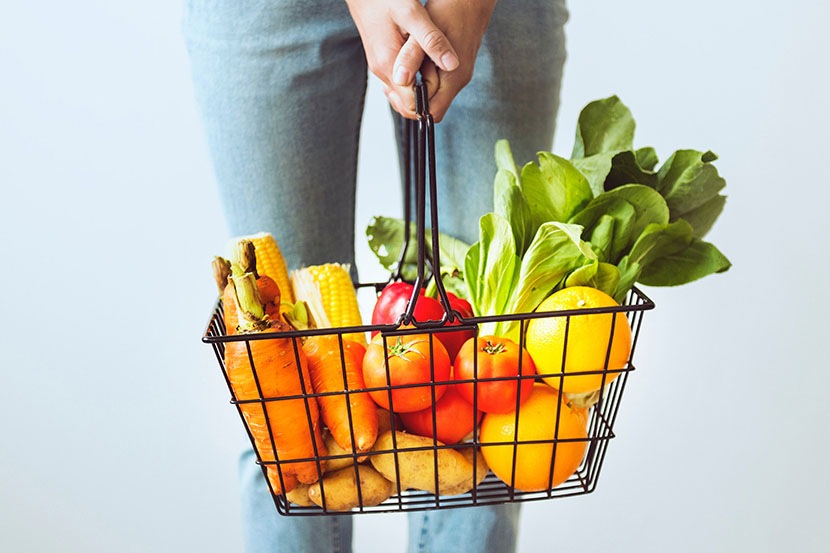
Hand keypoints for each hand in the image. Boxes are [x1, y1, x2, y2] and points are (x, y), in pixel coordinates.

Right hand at [345, 0, 459, 118]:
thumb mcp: (413, 14)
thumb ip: (432, 40)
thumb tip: (452, 65)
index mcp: (389, 66)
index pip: (411, 105)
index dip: (430, 99)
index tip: (443, 81)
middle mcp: (381, 72)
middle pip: (406, 104)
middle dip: (427, 98)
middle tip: (441, 76)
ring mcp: (380, 68)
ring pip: (402, 94)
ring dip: (421, 89)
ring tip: (434, 68)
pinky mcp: (382, 61)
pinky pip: (399, 82)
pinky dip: (413, 79)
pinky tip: (424, 62)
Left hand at [392, 0, 495, 121]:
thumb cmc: (450, 10)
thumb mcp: (424, 32)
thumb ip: (412, 58)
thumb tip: (400, 81)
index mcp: (453, 78)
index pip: (432, 113)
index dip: (413, 107)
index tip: (399, 89)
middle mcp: (458, 81)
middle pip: (431, 108)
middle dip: (412, 98)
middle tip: (398, 78)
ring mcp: (458, 76)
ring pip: (433, 96)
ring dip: (416, 87)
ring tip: (404, 68)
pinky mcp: (454, 69)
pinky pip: (436, 83)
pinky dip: (422, 77)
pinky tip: (412, 62)